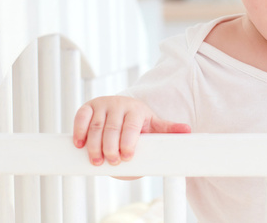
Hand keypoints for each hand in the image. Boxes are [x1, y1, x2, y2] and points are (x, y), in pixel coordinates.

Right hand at [73, 96, 190, 165]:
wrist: (123, 107)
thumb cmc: (139, 121)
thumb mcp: (154, 124)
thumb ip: (168, 129)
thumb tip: (188, 131)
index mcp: (137, 110)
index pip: (131, 127)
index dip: (128, 143)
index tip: (127, 157)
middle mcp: (119, 105)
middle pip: (112, 129)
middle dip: (110, 148)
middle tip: (112, 162)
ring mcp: (102, 105)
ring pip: (96, 127)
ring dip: (94, 146)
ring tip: (96, 161)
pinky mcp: (88, 107)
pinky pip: (81, 118)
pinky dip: (79, 131)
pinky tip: (80, 145)